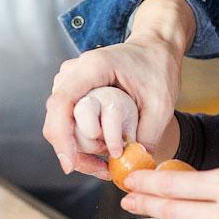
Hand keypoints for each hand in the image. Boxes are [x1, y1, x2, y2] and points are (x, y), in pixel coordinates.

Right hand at [43, 0, 194, 176]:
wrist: (155, 48)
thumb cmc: (158, 68)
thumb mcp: (162, 103)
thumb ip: (148, 134)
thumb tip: (132, 166)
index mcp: (93, 67)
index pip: (62, 103)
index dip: (61, 136)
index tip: (70, 164)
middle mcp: (73, 73)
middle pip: (57, 119)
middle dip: (74, 151)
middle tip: (104, 169)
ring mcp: (69, 82)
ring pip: (60, 124)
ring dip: (78, 148)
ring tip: (109, 159)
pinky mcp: (73, 92)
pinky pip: (67, 122)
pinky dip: (80, 141)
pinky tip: (103, 151)